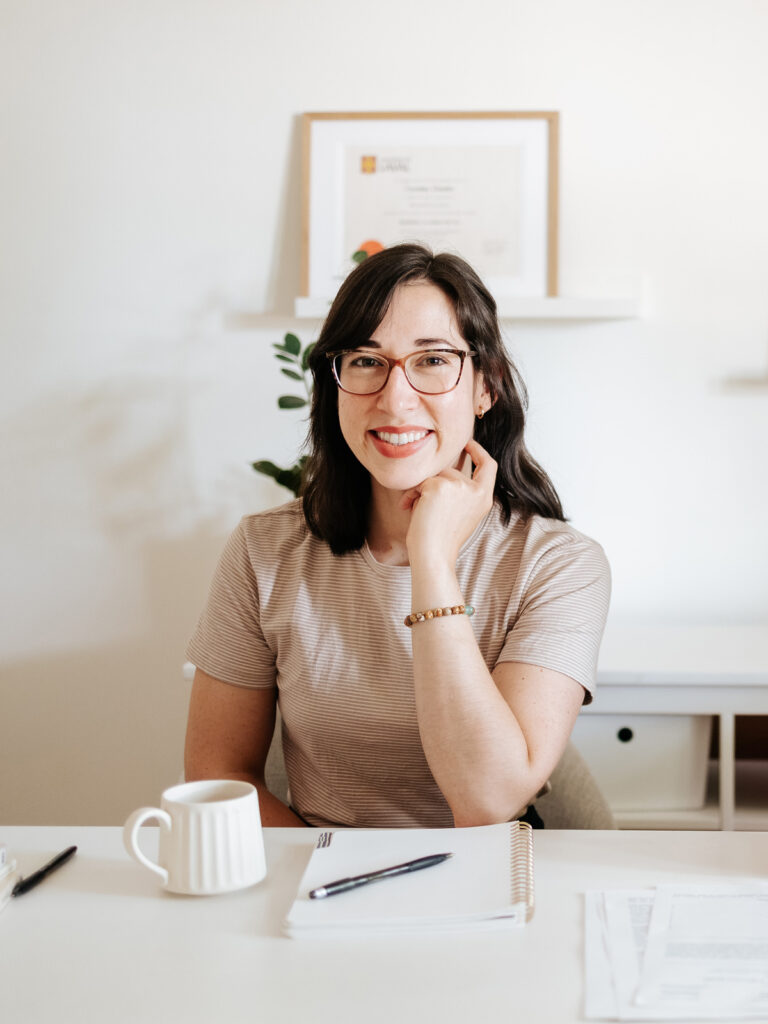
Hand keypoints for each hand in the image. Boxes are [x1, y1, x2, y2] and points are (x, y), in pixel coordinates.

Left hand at [402, 439, 496, 568]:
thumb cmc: (441, 540)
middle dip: (432, 485)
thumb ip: (460, 492)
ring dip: (420, 492)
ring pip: (433, 476)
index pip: (489, 466)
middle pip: (450, 471)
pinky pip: (419, 482)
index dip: (478, 452)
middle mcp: (475, 490)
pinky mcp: (439, 486)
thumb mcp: (460, 513)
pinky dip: (411, 496)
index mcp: (484, 498)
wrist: (433, 555)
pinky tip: (411, 510)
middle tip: (422, 506)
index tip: (467, 443)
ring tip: (418, 512)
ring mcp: (458, 485)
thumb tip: (444, 470)